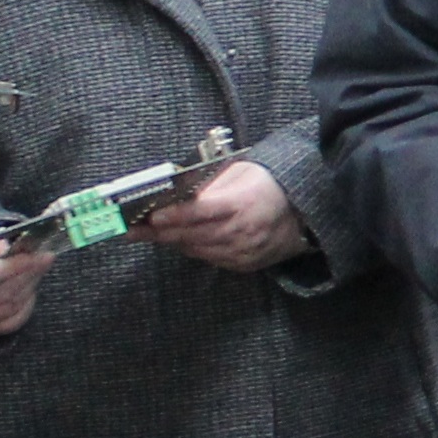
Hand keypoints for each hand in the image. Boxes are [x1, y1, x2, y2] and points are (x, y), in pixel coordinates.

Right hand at [0, 242, 45, 340]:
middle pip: (1, 292)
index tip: (38, 255)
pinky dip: (26, 304)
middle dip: (28, 274)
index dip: (15, 265)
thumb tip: (8, 249)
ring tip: (39, 269)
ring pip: (9, 306)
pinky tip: (31, 289)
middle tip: (45, 259)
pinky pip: (12, 321)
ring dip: (29, 286)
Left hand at [146, 161, 311, 273]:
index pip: (201, 212)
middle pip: (192, 235)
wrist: (305, 214)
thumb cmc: (270, 184)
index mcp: (243, 204)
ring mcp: (243, 252)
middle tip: (131, 229)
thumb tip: (176, 189)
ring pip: (197, 249)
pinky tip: (176, 240)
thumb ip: (210, 183)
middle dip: (159, 232)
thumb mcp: (242, 172)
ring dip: (171, 241)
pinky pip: (210, 258)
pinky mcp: (244, 265)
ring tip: (146, 234)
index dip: (175, 215)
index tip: (151, 216)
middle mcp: (242, 232)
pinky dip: (191, 248)